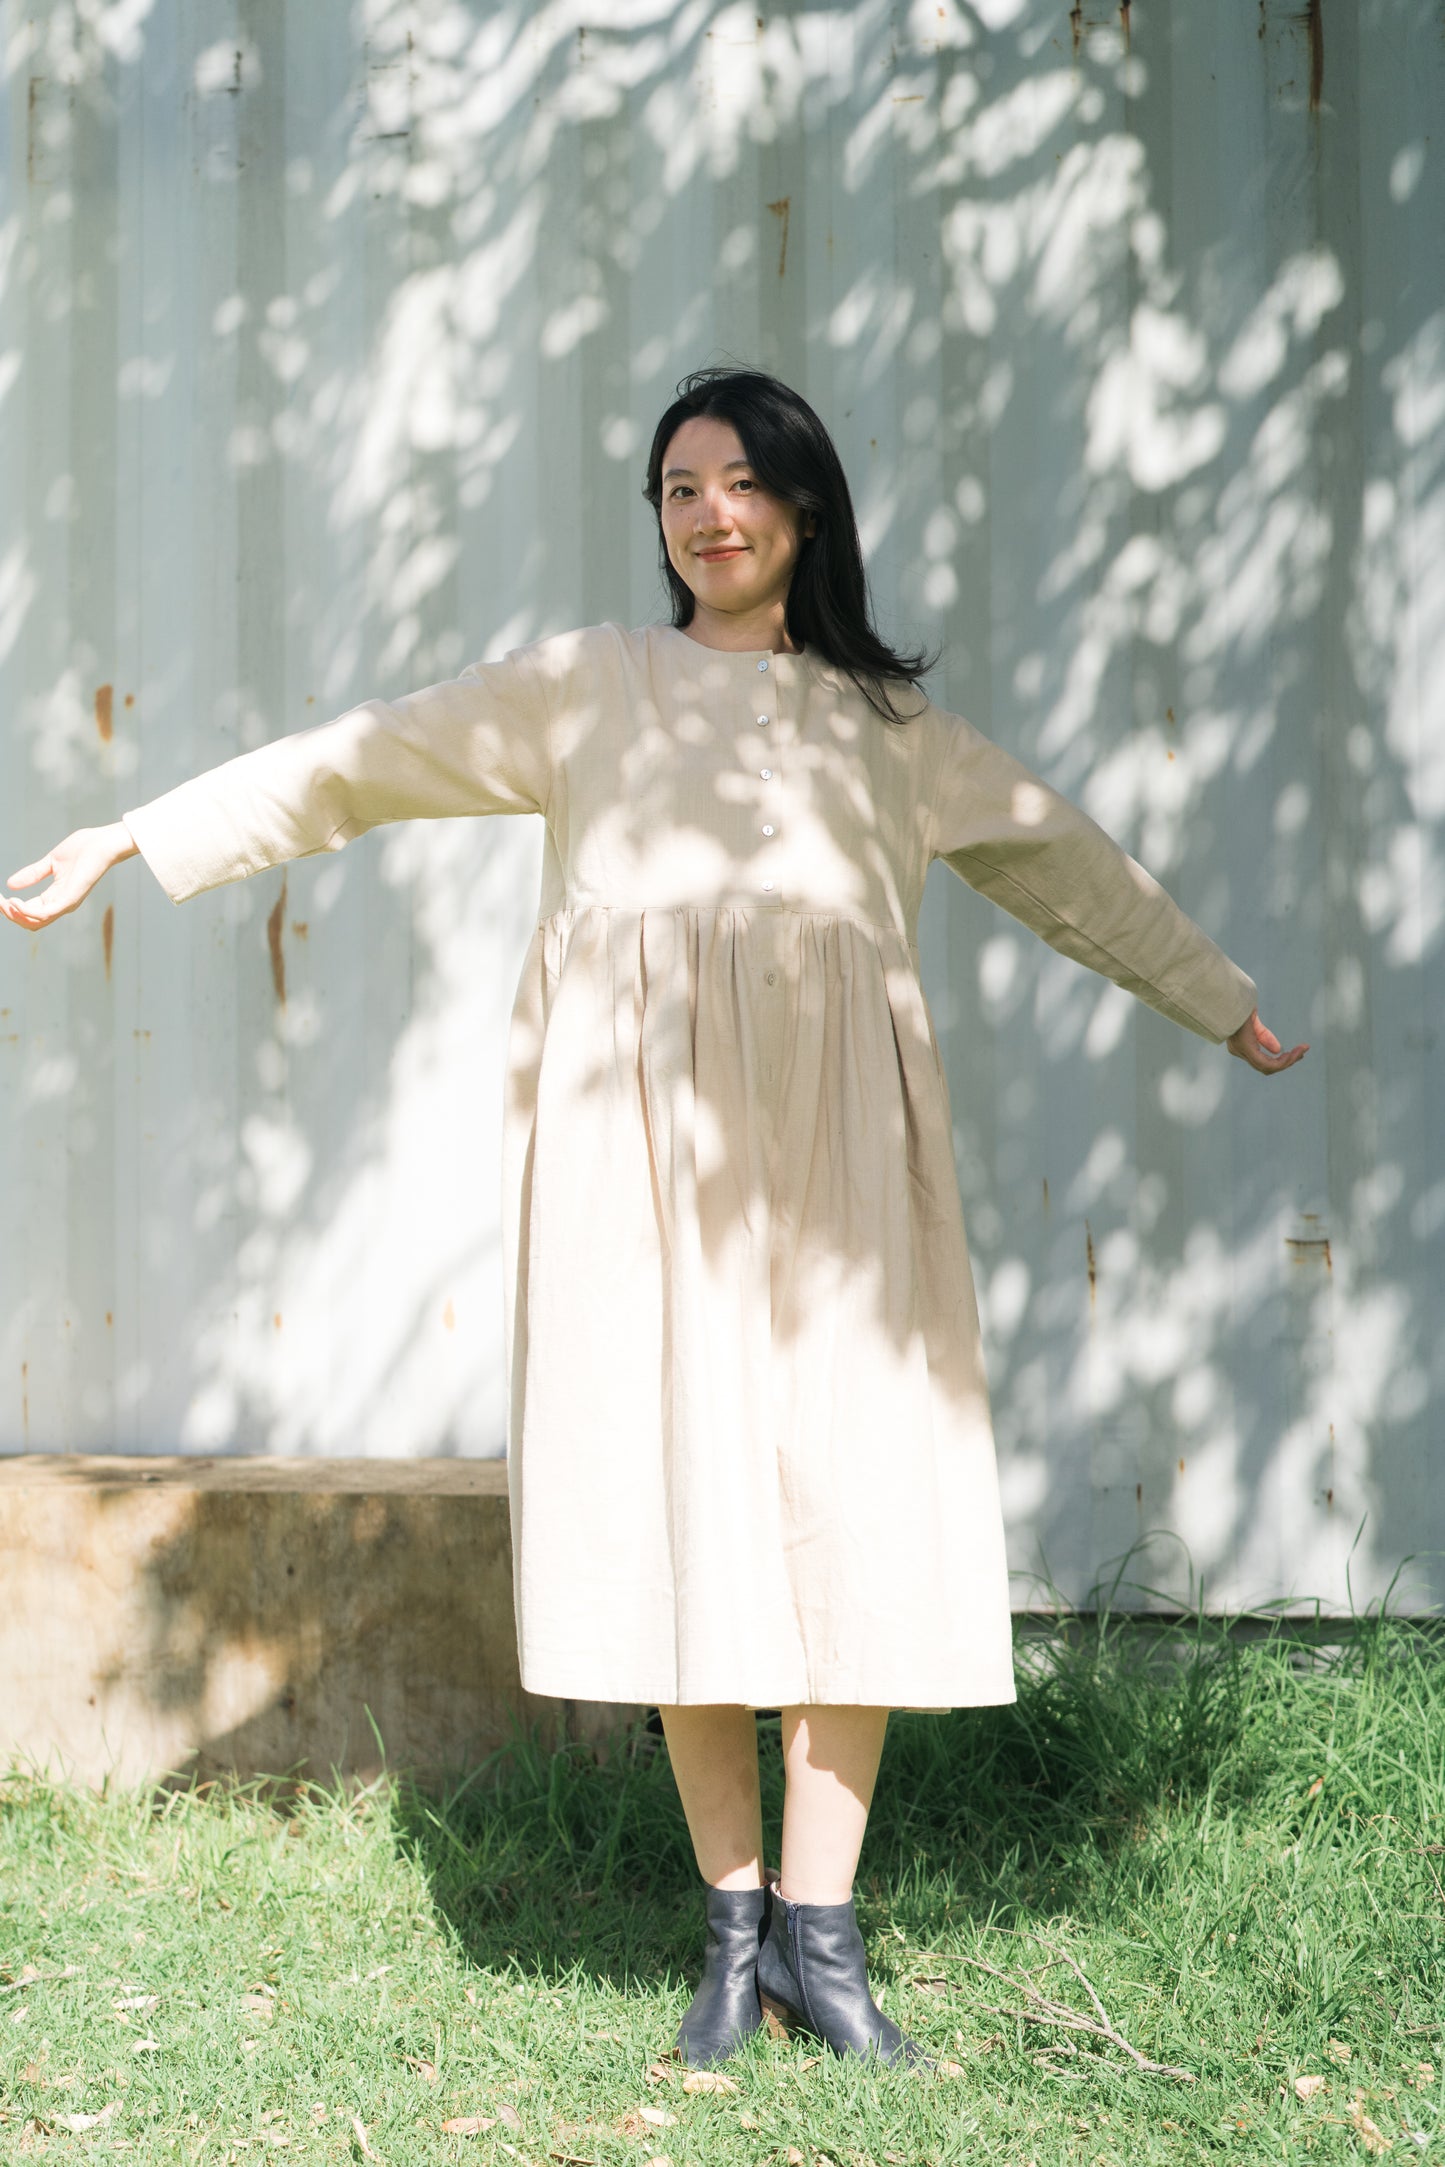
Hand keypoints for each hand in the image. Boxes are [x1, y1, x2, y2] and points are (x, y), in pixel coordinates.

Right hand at [1, 822, 137, 930]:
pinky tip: (15, 902)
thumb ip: (32, 873)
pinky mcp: (70, 899)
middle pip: (30, 922)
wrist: (103, 842)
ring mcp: (66, 903)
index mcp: (56, 896)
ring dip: (15, 914)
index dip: (10, 907)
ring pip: (35, 922)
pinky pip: (45, 914)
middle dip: (9, 914)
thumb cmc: (83, 849)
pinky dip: (27, 911)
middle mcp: (61, 904)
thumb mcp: (50, 862)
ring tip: (4, 902)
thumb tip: (10, 884)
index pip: (30, 912)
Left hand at [1226, 1007, 1308, 1074]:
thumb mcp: (1253, 1021)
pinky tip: (1294, 1053)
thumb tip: (1278, 1050)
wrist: (1226, 996)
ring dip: (1288, 1061)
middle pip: (1265, 1068)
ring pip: (1268, 1068)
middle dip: (1285, 1062)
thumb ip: (1263, 1036)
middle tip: (1302, 1053)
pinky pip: (1267, 1063)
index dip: (1278, 1061)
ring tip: (1301, 1051)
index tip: (1295, 1052)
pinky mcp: (1246, 1048)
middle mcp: (1239, 1051)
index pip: (1260, 1061)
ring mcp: (1242, 1051)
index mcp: (1239, 1045)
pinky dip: (1283, 1060)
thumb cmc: (1236, 1004)